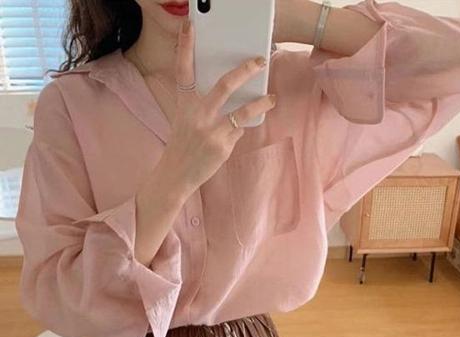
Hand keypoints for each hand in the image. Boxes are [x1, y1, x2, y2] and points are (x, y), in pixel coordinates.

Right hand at [163, 19, 276, 194]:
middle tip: (259, 61)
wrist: (175, 175)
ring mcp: (210, 130)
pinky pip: (240, 130)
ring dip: (261, 103)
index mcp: (184, 105)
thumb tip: (233, 100)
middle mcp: (196, 115)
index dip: (185, 47)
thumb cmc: (182, 146)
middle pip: (224, 85)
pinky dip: (244, 127)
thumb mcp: (185, 121)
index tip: (189, 27)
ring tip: (271, 98)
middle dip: (245, 70)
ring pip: (242, 111)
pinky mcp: (222, 146)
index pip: (183, 71)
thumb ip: (203, 108)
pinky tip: (245, 127)